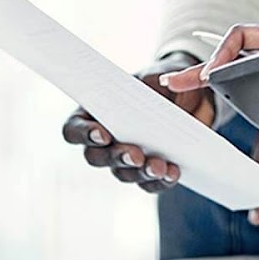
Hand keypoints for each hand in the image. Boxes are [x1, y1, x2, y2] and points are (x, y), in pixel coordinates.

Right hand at [60, 52, 211, 193]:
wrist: (184, 98)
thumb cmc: (158, 84)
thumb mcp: (154, 75)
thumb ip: (150, 79)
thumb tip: (154, 84)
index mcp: (93, 113)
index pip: (74, 129)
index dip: (83, 134)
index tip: (103, 134)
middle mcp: (104, 141)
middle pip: (96, 157)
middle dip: (115, 157)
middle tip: (136, 156)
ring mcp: (123, 159)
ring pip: (122, 173)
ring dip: (140, 173)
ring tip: (159, 167)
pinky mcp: (146, 172)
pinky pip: (148, 183)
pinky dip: (160, 180)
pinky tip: (172, 173)